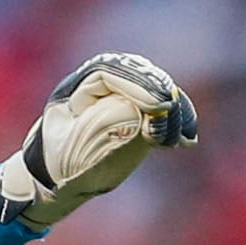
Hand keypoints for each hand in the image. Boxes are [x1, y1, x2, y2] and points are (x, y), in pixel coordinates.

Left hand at [0, 51, 198, 230]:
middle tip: (172, 122)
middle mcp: (105, 79)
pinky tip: (188, 141)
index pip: (112, 72)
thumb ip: (104, 132)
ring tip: (183, 139)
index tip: (158, 105)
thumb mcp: (73, 148)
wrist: (58, 172)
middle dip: (163, 97)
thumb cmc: (60, 160)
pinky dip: (177, 122)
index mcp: (79, 83)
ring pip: (159, 90)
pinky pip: (165, 108)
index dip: (139, 86)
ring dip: (175, 112)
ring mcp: (126, 90)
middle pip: (142, 76)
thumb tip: (145, 122)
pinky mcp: (142, 106)